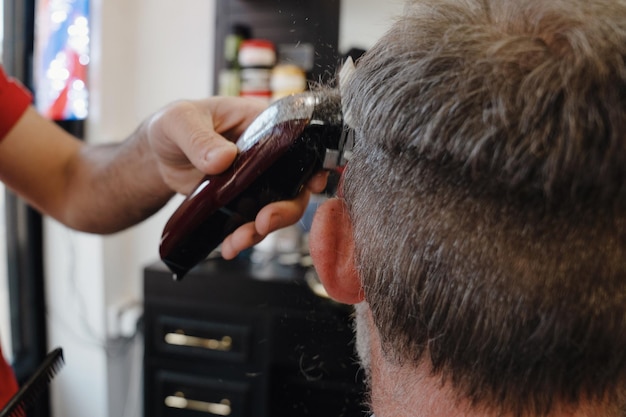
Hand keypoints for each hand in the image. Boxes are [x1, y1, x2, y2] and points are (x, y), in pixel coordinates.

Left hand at [146, 96, 328, 258]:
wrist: (156, 157)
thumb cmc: (171, 127)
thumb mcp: (179, 121)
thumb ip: (198, 138)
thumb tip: (223, 158)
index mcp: (263, 123)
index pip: (302, 140)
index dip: (314, 164)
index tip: (313, 183)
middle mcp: (268, 154)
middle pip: (296, 183)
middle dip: (285, 209)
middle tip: (264, 221)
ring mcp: (258, 180)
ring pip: (278, 208)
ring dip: (264, 229)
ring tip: (239, 240)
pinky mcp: (244, 201)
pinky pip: (254, 222)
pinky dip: (246, 237)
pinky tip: (230, 245)